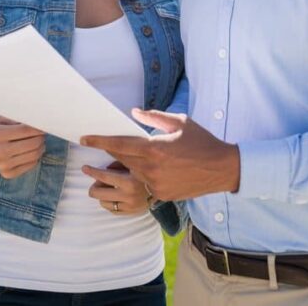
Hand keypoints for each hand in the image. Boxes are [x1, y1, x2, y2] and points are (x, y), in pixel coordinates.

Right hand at [0, 115, 45, 178]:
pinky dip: (35, 156)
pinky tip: (30, 150)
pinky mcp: (8, 174)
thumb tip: (38, 120)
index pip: (25, 130)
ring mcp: (3, 164)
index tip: (44, 124)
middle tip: (41, 132)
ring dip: (41, 146)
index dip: (39, 127)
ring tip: (37, 140)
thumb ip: (17, 118)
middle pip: (33, 143)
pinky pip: (32, 164)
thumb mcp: (0, 119)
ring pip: (35, 154)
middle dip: (41, 136)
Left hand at [80, 109, 239, 201]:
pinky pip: (145, 184)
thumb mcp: (179, 122)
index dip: (99, 141)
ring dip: (125, 165)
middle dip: (109, 152)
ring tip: (120, 158)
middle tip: (96, 144)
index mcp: (154, 148)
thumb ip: (154, 117)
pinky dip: (141, 175)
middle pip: (121, 159)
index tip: (84, 138)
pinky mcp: (163, 195)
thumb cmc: (202, 142)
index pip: (119, 144)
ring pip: (132, 173)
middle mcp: (152, 168)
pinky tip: (144, 169)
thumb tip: (133, 112)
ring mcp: (157, 184)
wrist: (223, 169)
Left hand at [82, 161, 151, 214]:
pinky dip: (109, 201)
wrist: (166, 187)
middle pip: (96, 192)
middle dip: (95, 184)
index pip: (103, 175)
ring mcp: (129, 206)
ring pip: (101, 201)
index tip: (84, 168)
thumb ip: (119, 163)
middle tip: (99, 180)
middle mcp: (129, 195)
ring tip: (110, 186)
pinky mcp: (130, 213)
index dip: (91, 170)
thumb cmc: (147, 170)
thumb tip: (102, 165)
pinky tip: (116, 194)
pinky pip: (110, 209)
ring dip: (102, 193)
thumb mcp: (135, 162)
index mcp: (130, 181)